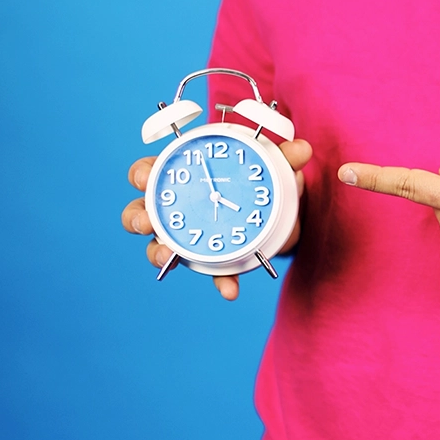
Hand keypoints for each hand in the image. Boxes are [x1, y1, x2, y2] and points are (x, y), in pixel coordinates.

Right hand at [122, 138, 313, 300]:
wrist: (283, 213)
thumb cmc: (260, 179)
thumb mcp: (273, 165)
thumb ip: (284, 156)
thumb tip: (302, 150)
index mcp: (182, 174)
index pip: (150, 170)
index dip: (141, 174)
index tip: (144, 178)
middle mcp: (176, 206)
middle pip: (141, 210)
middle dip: (137, 217)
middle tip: (146, 222)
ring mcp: (186, 235)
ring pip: (159, 245)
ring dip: (158, 252)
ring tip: (168, 257)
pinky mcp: (209, 259)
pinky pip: (208, 272)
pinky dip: (218, 281)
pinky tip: (229, 289)